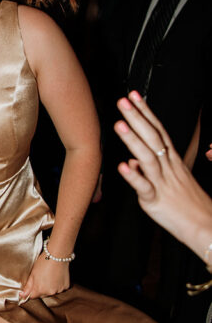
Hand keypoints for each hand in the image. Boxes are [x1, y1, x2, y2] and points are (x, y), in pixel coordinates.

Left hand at [19, 253, 70, 301]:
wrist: (58, 255)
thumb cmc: (44, 262)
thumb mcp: (33, 273)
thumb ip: (28, 286)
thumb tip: (22, 295)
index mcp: (40, 289)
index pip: (33, 296)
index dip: (31, 291)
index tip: (32, 285)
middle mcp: (50, 292)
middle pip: (42, 295)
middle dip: (41, 289)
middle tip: (41, 277)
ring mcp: (59, 290)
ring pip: (51, 292)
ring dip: (49, 287)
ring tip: (49, 276)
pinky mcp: (65, 287)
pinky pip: (59, 288)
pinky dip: (57, 285)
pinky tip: (56, 276)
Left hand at [114, 92, 211, 259]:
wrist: (205, 226)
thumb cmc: (187, 203)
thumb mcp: (171, 181)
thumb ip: (149, 170)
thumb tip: (131, 162)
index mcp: (172, 161)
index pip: (158, 131)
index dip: (146, 113)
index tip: (134, 96)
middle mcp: (168, 168)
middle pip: (153, 138)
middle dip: (137, 118)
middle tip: (123, 101)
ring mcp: (163, 183)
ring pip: (148, 158)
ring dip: (133, 140)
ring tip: (119, 124)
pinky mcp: (156, 202)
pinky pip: (145, 188)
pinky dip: (134, 177)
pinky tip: (123, 166)